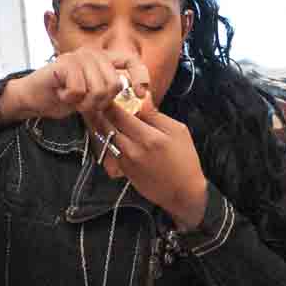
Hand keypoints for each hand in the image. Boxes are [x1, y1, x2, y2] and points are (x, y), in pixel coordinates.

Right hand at [1, 49, 151, 133]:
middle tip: (83, 103)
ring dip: (83, 102)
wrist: (33, 98)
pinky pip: (79, 90)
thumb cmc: (63, 98)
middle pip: (114, 84)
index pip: (130, 60)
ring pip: (97, 89)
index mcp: (103, 59)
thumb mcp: (93, 97)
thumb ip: (111, 94)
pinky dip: (69, 99)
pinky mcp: (65, 64)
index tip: (141, 93)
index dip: (139, 76)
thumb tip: (138, 100)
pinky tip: (61, 93)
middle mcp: (93, 53)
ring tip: (71, 97)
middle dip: (100, 103)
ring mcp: (79, 56)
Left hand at [105, 97, 209, 230]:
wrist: (183, 192)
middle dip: (102, 112)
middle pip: (107, 126)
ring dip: (103, 126)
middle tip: (100, 102)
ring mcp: (125, 161)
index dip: (110, 102)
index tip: (108, 94)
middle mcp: (132, 149)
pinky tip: (113, 133)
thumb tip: (141, 99)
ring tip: (104, 115)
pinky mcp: (123, 170)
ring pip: (106, 138)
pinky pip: (110, 150)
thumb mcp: (178, 131)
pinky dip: (109, 140)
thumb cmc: (185, 159)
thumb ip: (156, 115)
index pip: (119, 114)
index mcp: (148, 137)